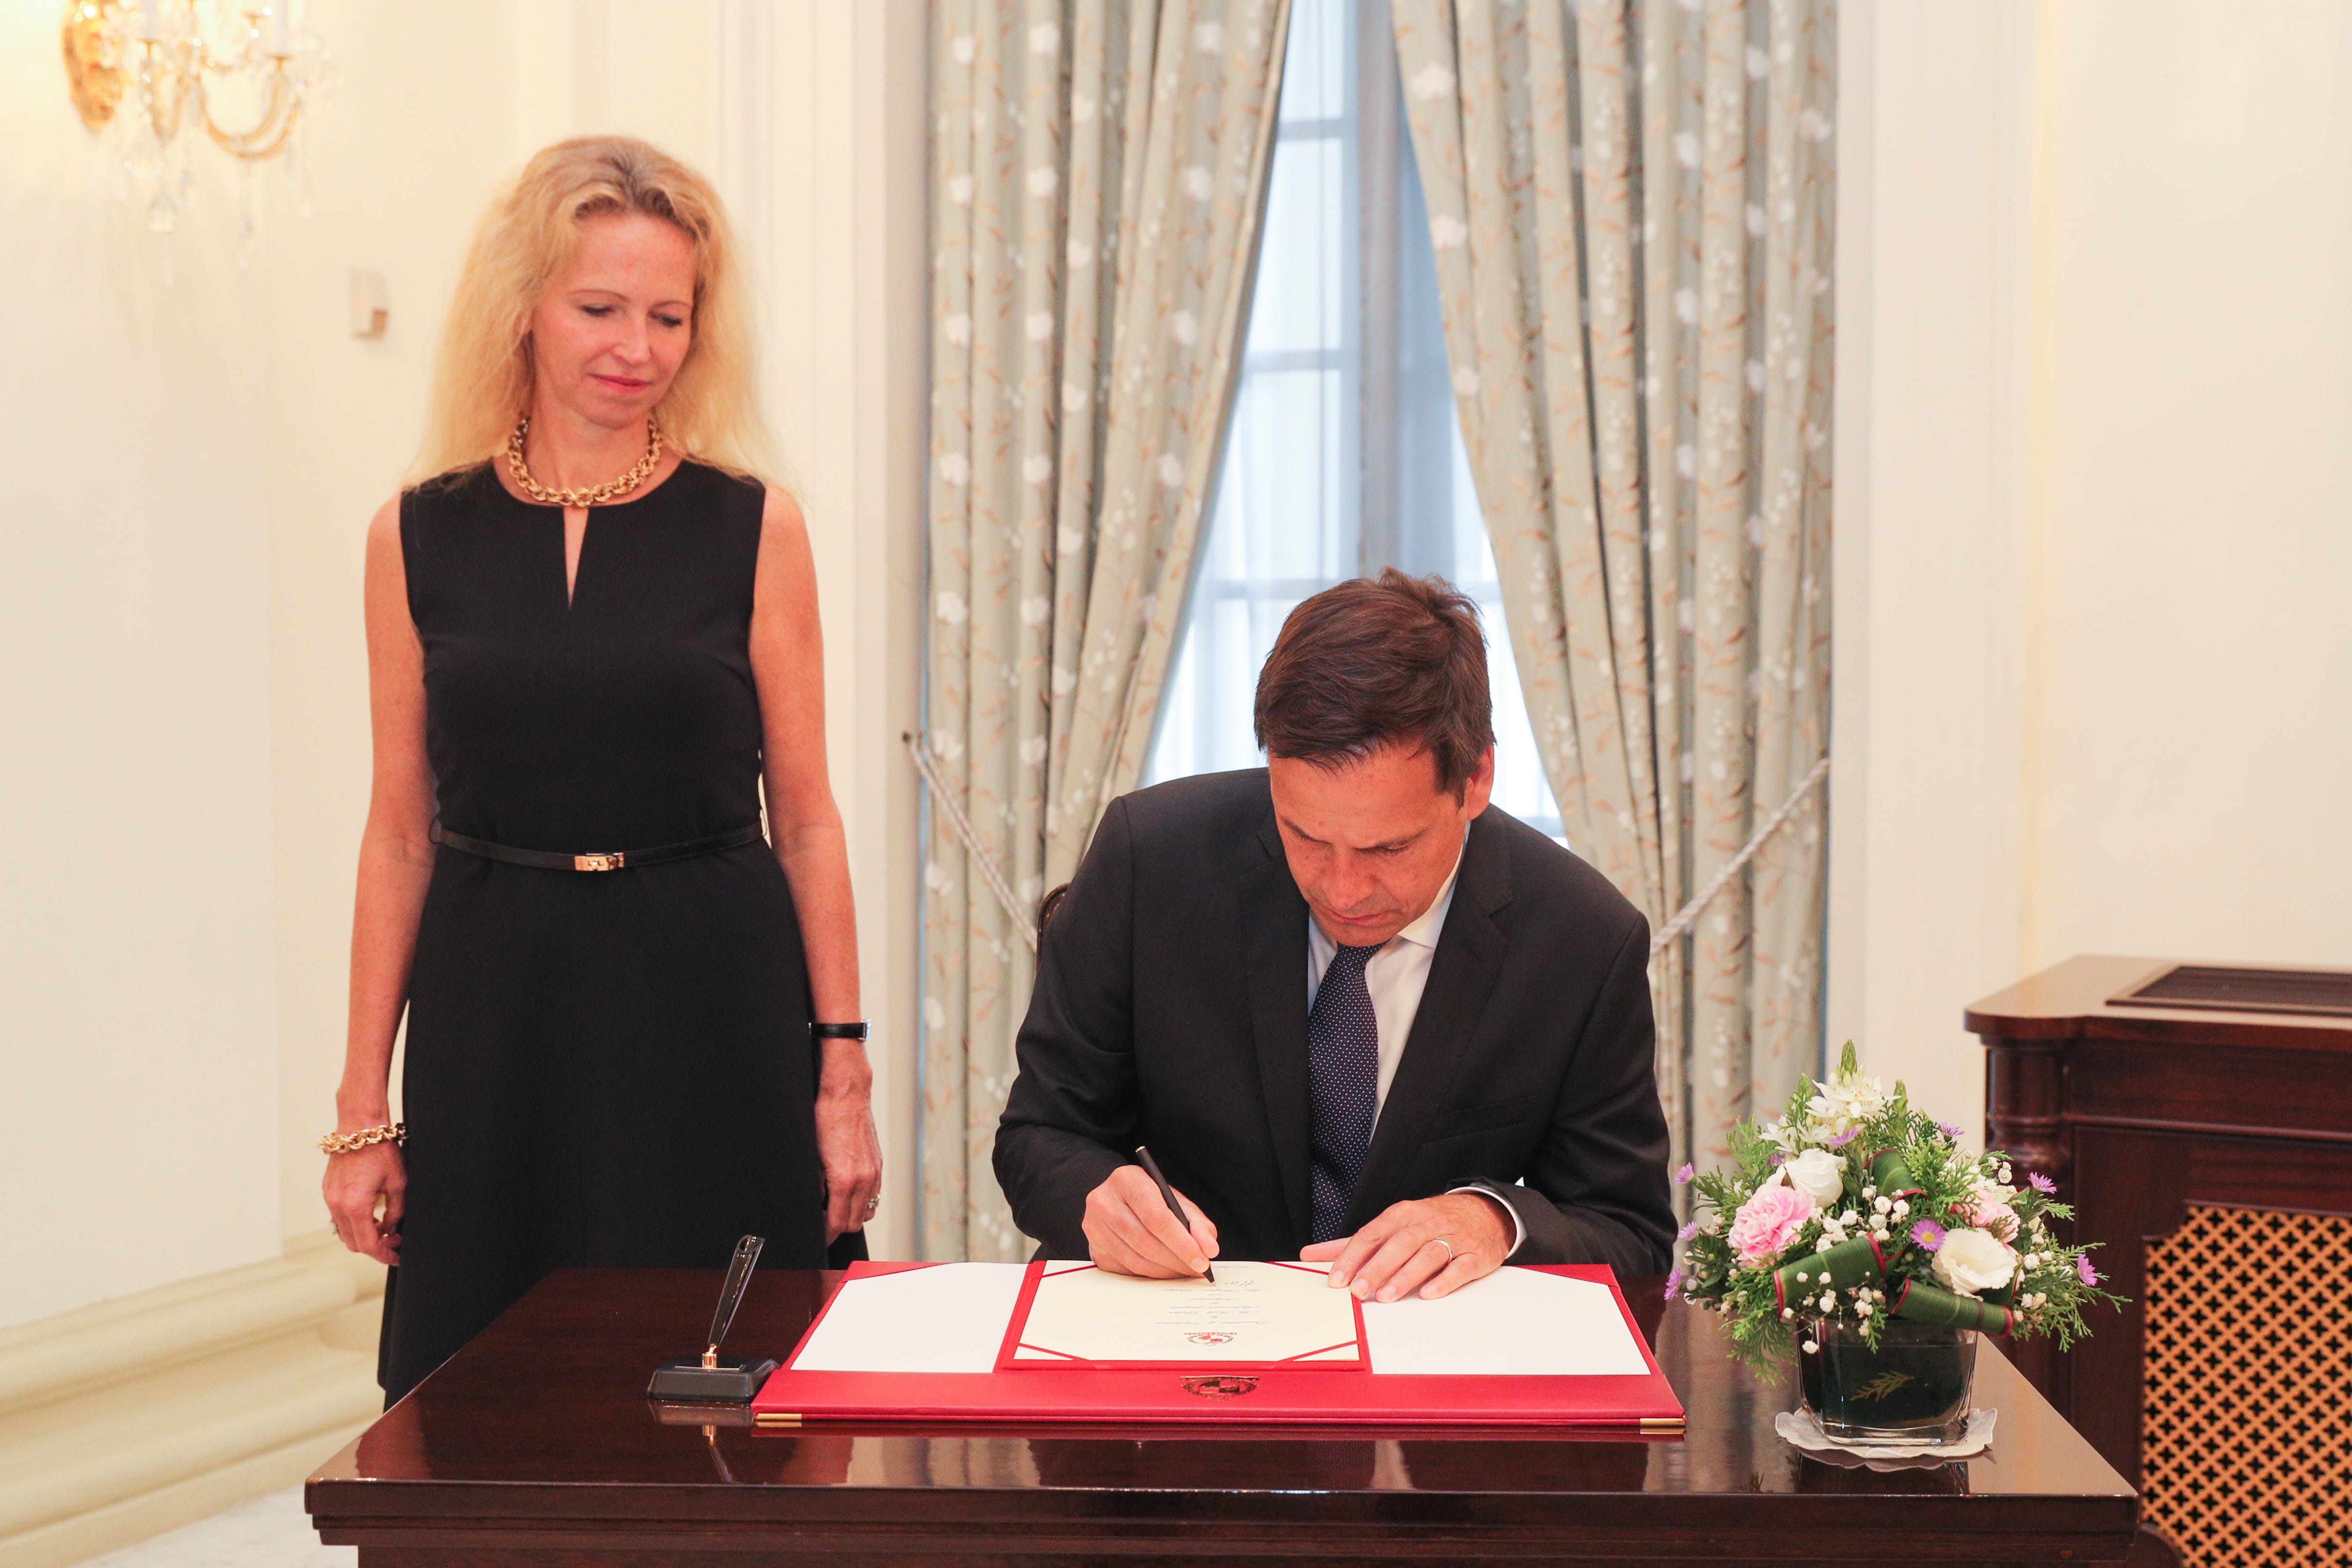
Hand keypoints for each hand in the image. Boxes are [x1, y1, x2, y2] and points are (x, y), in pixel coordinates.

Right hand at [322, 1142, 405, 1266]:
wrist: (359, 1126)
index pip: (368, 1245)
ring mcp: (329, 1198)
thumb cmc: (380, 1150)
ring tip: (384, 1226)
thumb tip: (392, 1229)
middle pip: (353, 1243)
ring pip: (344, 1231)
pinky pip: (338, 1216)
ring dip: (363, 1235)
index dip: (384, 1255)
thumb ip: (395, 1211)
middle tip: (395, 1240)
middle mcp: (336, 1205)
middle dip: (375, 1247)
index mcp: (355, 1206)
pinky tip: (371, 1214)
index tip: (397, 1257)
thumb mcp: (398, 1183)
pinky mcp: (327, 1190)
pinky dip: (354, 1222)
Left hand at [814, 1047, 882, 1242]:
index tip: (817, 1237)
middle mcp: (864, 1180)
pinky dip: (863, 1201)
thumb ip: (816, 1186)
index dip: (825, 1235)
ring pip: (867, 1211)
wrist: (846, 1095)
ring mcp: (874, 1172)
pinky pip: (874, 1194)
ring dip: (852, 1216)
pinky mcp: (878, 1164)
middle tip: (822, 1223)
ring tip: (835, 1210)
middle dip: (837, 1228)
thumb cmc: (825, 1119)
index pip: (837, 1223)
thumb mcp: (812, 1157)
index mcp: (844, 1180)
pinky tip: (849, 1193)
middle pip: (854, 1222)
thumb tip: (815, 1204)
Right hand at [1083, 1165, 1219, 1277]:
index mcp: (1127, 1180)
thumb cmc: (1150, 1200)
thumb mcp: (1176, 1202)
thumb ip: (1197, 1223)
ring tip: (1184, 1271)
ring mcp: (1094, 1226)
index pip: (1156, 1217)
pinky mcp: (1094, 1248)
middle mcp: (1103, 1201)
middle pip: (1146, 1241)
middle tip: (1197, 1270)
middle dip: (1176, 1260)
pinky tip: (1164, 1271)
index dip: (1181, 1242)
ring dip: (1165, 1272)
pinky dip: (1150, 1275)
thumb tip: (1209, 1249)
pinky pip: (1126, 1270)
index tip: (1202, 1260)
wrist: (1117, 1200)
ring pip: (1136, 1260)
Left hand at [1300, 1191, 1510, 1301]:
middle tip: (1357, 1291)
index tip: (1336, 1279)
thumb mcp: (1392, 1225)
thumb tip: (1310, 1255)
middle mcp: (1426, 1223)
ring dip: (1405, 1276)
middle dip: (1376, 1268)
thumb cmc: (1430, 1222)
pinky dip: (1444, 1281)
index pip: (1372, 1233)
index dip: (1353, 1256)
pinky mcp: (1475, 1255)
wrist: (1486, 1212)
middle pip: (1398, 1244)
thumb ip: (1353, 1243)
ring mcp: (1453, 1238)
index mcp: (1402, 1214)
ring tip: (1385, 1297)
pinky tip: (1428, 1294)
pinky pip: (1460, 1267)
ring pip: (1427, 1255)